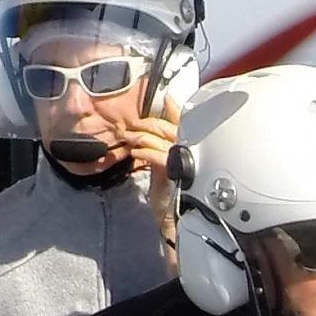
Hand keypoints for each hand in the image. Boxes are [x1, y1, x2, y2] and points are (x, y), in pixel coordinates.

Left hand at [129, 98, 181, 270]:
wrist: (174, 218)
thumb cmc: (170, 196)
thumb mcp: (164, 169)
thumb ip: (159, 152)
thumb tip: (145, 140)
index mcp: (187, 148)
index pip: (182, 123)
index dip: (174, 108)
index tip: (166, 97)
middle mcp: (188, 150)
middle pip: (166, 126)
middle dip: (146, 122)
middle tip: (130, 125)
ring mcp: (182, 159)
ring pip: (160, 137)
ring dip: (140, 135)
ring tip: (127, 136)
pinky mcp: (173, 170)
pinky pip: (155, 154)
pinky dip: (144, 151)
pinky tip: (136, 152)